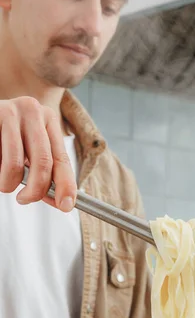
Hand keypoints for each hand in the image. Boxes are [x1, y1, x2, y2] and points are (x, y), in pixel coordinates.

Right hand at [0, 96, 76, 211]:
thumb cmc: (10, 134)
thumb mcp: (32, 148)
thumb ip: (46, 172)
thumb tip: (58, 201)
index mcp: (49, 120)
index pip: (62, 159)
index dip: (66, 185)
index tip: (66, 205)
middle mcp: (32, 112)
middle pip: (43, 162)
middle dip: (35, 190)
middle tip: (25, 199)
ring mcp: (10, 112)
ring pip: (15, 164)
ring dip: (8, 183)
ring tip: (5, 183)